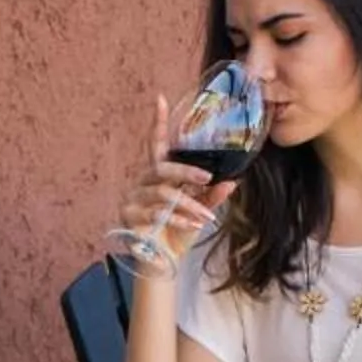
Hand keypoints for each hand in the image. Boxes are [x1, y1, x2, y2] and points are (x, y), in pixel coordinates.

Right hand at [108, 92, 235, 271]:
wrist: (163, 263)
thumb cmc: (178, 233)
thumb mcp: (199, 212)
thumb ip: (211, 197)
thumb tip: (231, 181)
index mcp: (159, 175)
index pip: (157, 145)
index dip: (158, 123)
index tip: (162, 99)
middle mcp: (143, 182)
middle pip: (161, 168)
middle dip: (185, 172)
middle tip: (206, 178)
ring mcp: (133, 199)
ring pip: (162, 194)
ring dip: (187, 206)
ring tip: (206, 218)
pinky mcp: (129, 217)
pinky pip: (155, 214)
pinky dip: (177, 220)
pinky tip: (192, 226)